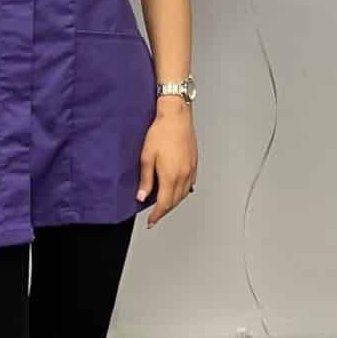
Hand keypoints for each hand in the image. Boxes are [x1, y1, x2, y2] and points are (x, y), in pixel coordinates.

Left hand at [137, 101, 197, 227]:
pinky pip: (190, 184)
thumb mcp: (147, 157)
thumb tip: (142, 196)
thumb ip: (145, 180)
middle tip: (156, 215)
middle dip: (165, 211)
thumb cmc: (161, 132)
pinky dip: (183, 191)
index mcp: (171, 176)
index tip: (151, 221)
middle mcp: (183, 175)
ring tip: (165, 204)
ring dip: (174, 202)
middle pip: (175, 201)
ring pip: (184, 194)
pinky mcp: (194, 162)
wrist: (176, 116)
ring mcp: (190, 169)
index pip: (164, 204)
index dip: (157, 215)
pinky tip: (178, 189)